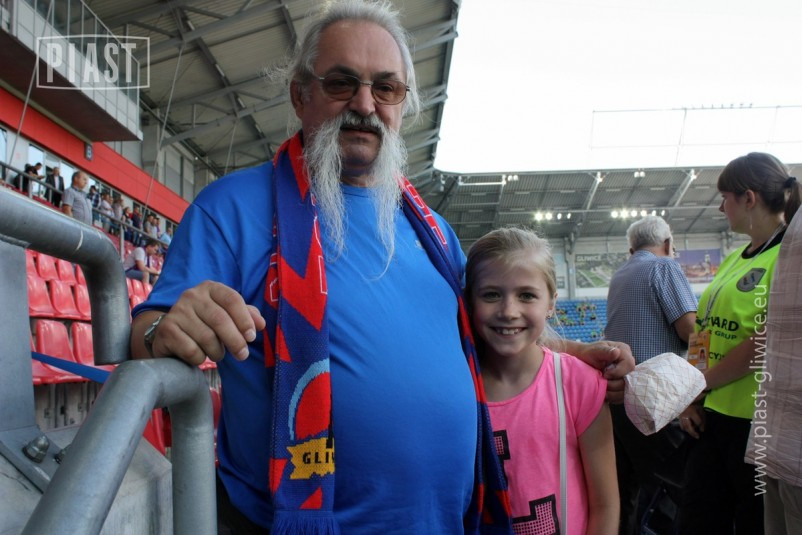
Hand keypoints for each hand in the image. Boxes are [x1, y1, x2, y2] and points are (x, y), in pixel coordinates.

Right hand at [148, 281, 265, 365]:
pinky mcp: (167, 330)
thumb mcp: (226, 315)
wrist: (169, 333)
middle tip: (242, 355)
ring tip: (217, 354)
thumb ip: (246, 316)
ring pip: (206, 337)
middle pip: (220, 319)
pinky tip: (199, 356)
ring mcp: (177, 311)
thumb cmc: (205, 323)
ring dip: (217, 352)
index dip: (245, 319)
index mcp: (210, 288)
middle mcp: (192, 295)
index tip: (252, 337)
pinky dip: (200, 358)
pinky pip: (191, 350)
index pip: (232, 299)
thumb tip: (261, 324)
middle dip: (235, 341)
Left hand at [577, 341, 635, 403]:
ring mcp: (627, 375)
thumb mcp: (593, 351)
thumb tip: (616, 352)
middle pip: (630, 379)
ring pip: (627, 389)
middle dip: (615, 384)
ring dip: (614, 393)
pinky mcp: (623, 385)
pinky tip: (605, 394)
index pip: (629, 365)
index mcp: (624, 351)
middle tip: (603, 383)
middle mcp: (628, 364)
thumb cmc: (587, 354)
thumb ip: (605, 351)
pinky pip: (623, 395)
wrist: (581, 362)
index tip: (604, 374)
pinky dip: (614, 396)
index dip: (618, 372)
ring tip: (603, 390)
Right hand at [679, 404, 705, 438]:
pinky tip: (688, 428)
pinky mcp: (678, 417)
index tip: (702, 427)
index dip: (701, 425)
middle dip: (693, 433)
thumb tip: (702, 430)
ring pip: (683, 427)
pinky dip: (685, 428)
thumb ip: (703, 420)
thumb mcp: (701, 411)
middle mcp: (684, 415)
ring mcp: (680, 416)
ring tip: (693, 432)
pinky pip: (681, 425)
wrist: (686, 400)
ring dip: (689, 431)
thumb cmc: (695, 405)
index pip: (697, 422)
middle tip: (697, 437)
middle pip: (688, 427)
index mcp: (691, 412)